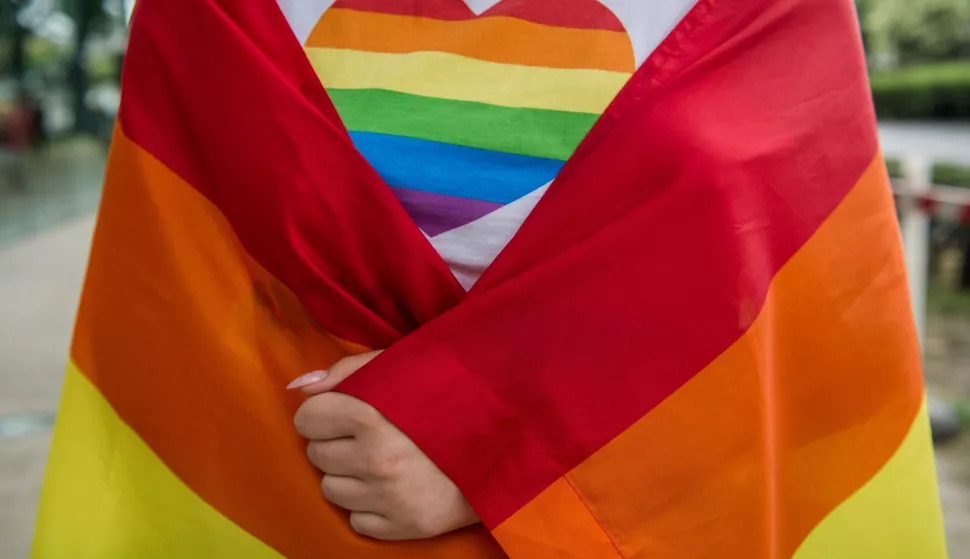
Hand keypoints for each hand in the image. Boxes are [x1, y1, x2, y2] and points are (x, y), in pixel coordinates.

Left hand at [290, 351, 478, 539]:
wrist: (508, 437)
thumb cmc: (450, 393)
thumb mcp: (400, 366)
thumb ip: (345, 372)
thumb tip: (298, 388)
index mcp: (370, 415)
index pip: (307, 419)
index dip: (324, 413)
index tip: (345, 412)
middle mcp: (375, 459)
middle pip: (316, 454)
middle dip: (337, 443)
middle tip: (370, 435)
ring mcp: (388, 497)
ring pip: (331, 489)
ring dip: (350, 476)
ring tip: (383, 460)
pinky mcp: (404, 526)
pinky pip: (357, 520)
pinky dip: (370, 505)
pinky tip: (394, 486)